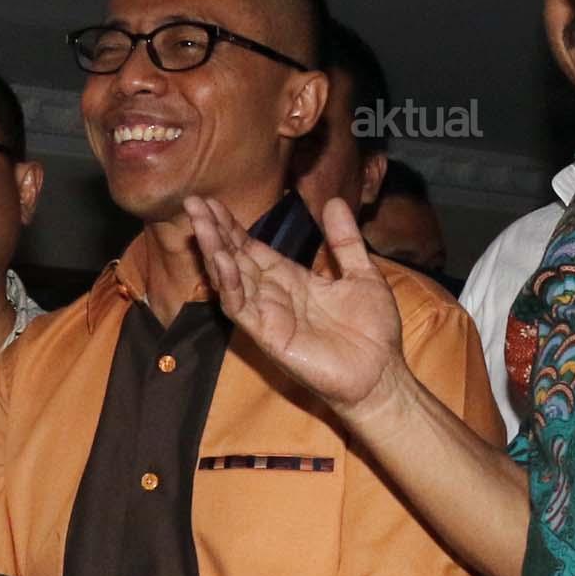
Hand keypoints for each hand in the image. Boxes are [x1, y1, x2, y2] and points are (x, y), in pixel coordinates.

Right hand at [186, 197, 404, 417]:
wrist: (381, 374)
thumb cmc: (372, 331)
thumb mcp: (362, 273)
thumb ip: (344, 240)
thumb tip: (332, 200)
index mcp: (292, 279)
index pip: (252, 248)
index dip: (232, 226)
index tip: (212, 201)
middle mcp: (274, 295)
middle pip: (235, 258)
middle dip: (214, 231)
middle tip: (193, 202)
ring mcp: (268, 316)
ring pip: (231, 280)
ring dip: (214, 251)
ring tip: (200, 224)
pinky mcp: (269, 336)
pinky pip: (242, 308)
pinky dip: (230, 284)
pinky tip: (221, 260)